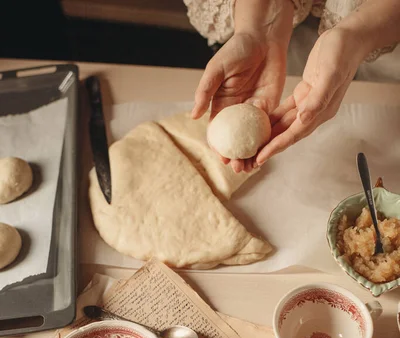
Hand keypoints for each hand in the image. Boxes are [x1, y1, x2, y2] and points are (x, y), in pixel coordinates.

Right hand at [192, 32, 286, 172]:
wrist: (264, 37)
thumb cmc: (237, 49)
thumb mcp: (217, 69)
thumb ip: (205, 91)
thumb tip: (194, 115)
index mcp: (221, 104)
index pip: (218, 132)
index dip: (219, 146)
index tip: (221, 158)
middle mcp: (236, 111)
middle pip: (234, 140)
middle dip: (235, 156)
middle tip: (237, 168)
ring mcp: (252, 111)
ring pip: (250, 139)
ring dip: (250, 154)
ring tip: (250, 168)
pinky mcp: (268, 108)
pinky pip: (266, 129)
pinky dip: (264, 143)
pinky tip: (265, 154)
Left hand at [255, 28, 367, 165]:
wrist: (349, 37)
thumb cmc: (341, 52)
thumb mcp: (330, 74)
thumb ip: (317, 99)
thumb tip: (303, 120)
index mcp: (321, 111)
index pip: (294, 134)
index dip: (276, 146)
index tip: (260, 158)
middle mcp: (314, 111)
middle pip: (288, 134)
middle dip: (270, 147)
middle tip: (250, 158)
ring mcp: (308, 103)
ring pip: (285, 124)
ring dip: (270, 135)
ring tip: (252, 145)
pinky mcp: (303, 93)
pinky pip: (285, 110)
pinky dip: (273, 118)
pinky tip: (260, 122)